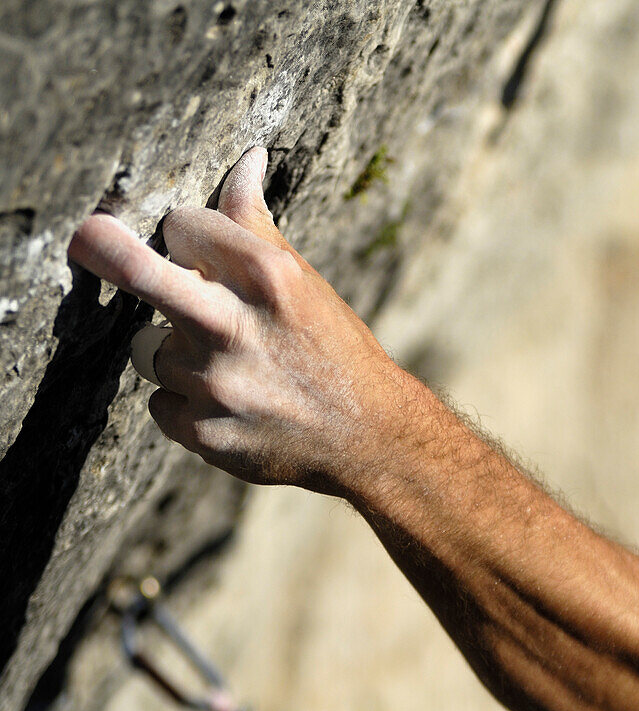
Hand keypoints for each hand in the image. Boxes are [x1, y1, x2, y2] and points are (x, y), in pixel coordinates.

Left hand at [68, 148, 407, 492]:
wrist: (367, 435)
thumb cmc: (335, 347)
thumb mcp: (304, 281)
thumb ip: (257, 224)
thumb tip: (248, 159)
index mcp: (269, 278)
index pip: (184, 226)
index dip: (184, 233)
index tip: (190, 244)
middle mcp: (235, 327)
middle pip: (139, 272)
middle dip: (100, 245)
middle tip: (84, 235)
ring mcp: (214, 384)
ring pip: (151, 349)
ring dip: (181, 353)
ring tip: (237, 368)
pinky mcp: (201, 432)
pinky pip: (160, 400)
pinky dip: (187, 401)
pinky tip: (233, 405)